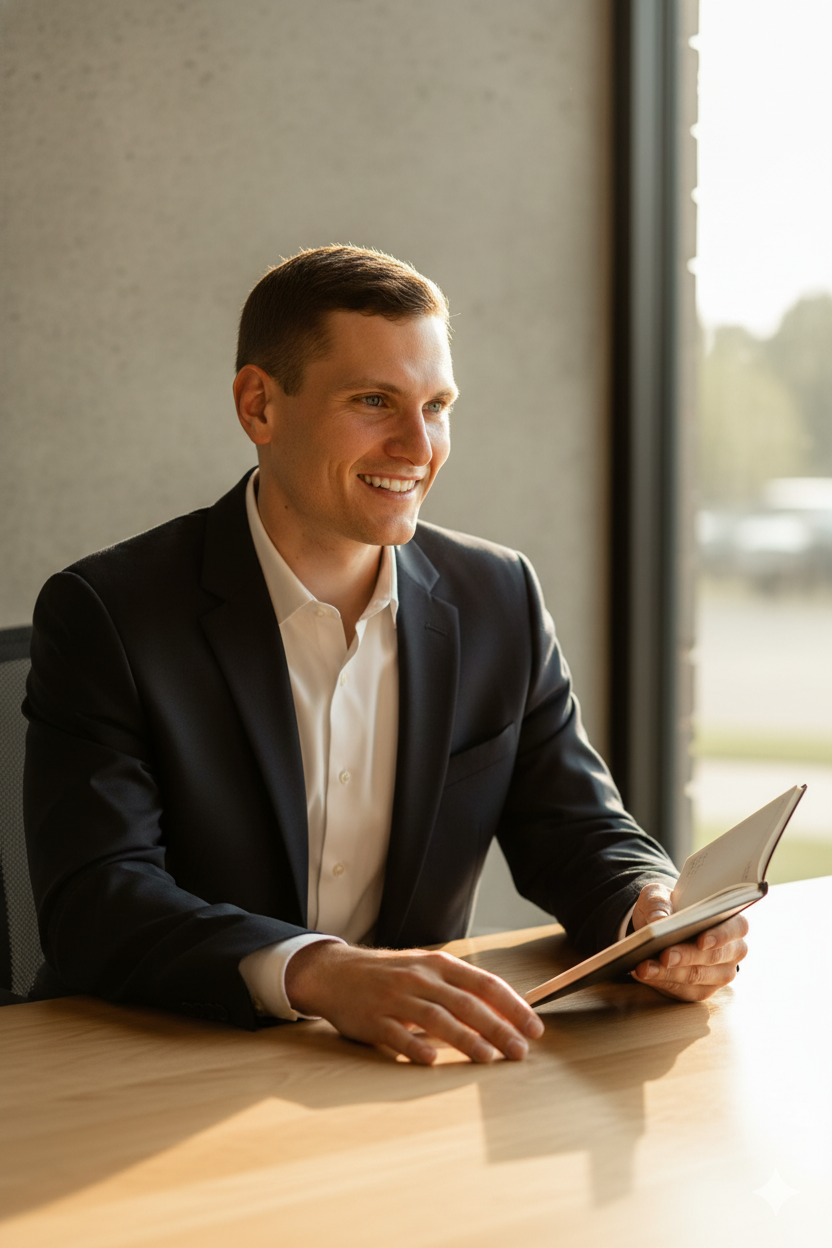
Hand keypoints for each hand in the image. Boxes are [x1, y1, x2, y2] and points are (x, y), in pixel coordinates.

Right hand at [284, 940, 544, 1064]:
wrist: (336, 973)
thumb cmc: (390, 975)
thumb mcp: (426, 970)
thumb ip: (459, 989)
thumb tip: (503, 1014)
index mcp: (438, 964)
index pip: (484, 984)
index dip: (512, 1006)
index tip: (534, 1028)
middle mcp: (420, 978)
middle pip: (466, 1003)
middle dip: (498, 1028)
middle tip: (520, 1051)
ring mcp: (395, 997)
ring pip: (436, 1018)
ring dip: (465, 1039)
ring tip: (488, 1058)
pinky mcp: (373, 1019)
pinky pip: (396, 1034)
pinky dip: (415, 1047)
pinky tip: (432, 1061)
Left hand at [630, 882, 748, 1000]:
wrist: (659, 928)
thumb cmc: (667, 908)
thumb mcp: (659, 897)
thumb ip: (659, 904)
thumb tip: (658, 920)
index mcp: (732, 921)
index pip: (736, 928)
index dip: (720, 936)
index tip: (701, 941)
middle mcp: (732, 950)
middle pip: (713, 957)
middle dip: (686, 957)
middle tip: (664, 956)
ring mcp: (720, 974)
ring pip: (696, 977)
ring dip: (668, 973)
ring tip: (644, 967)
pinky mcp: (702, 990)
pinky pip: (683, 991)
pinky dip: (661, 982)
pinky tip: (644, 974)